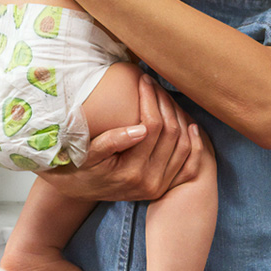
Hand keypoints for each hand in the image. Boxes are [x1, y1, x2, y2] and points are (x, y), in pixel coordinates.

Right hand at [37, 74, 203, 200]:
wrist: (77, 190)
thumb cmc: (78, 165)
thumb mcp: (87, 154)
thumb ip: (111, 141)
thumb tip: (140, 129)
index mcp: (130, 172)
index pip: (152, 127)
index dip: (150, 99)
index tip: (144, 80)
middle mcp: (150, 182)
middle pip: (171, 134)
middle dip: (166, 103)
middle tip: (157, 85)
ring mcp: (159, 186)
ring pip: (183, 146)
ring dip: (180, 118)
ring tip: (167, 98)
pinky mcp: (164, 186)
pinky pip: (188, 164)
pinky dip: (193, 144)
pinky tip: (191, 126)